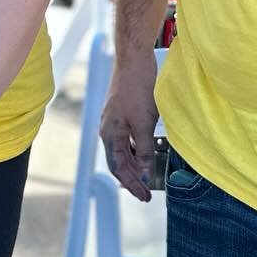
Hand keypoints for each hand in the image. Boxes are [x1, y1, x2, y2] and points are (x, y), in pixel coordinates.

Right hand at [101, 51, 158, 201]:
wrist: (133, 60)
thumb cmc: (137, 89)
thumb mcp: (144, 124)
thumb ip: (144, 150)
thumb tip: (145, 173)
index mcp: (110, 134)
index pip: (118, 168)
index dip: (132, 184)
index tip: (145, 196)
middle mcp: (108, 130)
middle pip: (119, 162)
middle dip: (133, 178)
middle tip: (147, 192)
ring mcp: (114, 122)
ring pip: (123, 151)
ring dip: (135, 165)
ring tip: (148, 177)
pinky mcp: (122, 114)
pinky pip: (127, 139)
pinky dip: (136, 150)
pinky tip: (147, 153)